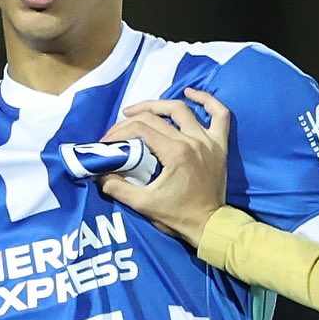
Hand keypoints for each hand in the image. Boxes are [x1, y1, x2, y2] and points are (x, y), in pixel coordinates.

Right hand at [99, 87, 230, 246]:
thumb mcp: (143, 205)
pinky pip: (219, 115)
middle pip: (157, 117)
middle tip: (119, 127)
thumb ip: (118, 188)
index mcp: (175, 153)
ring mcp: (208, 141)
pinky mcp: (220, 145)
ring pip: (182, 110)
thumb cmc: (177, 217)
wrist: (209, 226)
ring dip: (159, 105)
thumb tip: (98, 173)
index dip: (120, 131)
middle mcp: (192, 141)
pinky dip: (207, 100)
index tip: (108, 141)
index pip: (141, 129)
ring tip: (142, 110)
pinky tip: (191, 93)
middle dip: (132, 120)